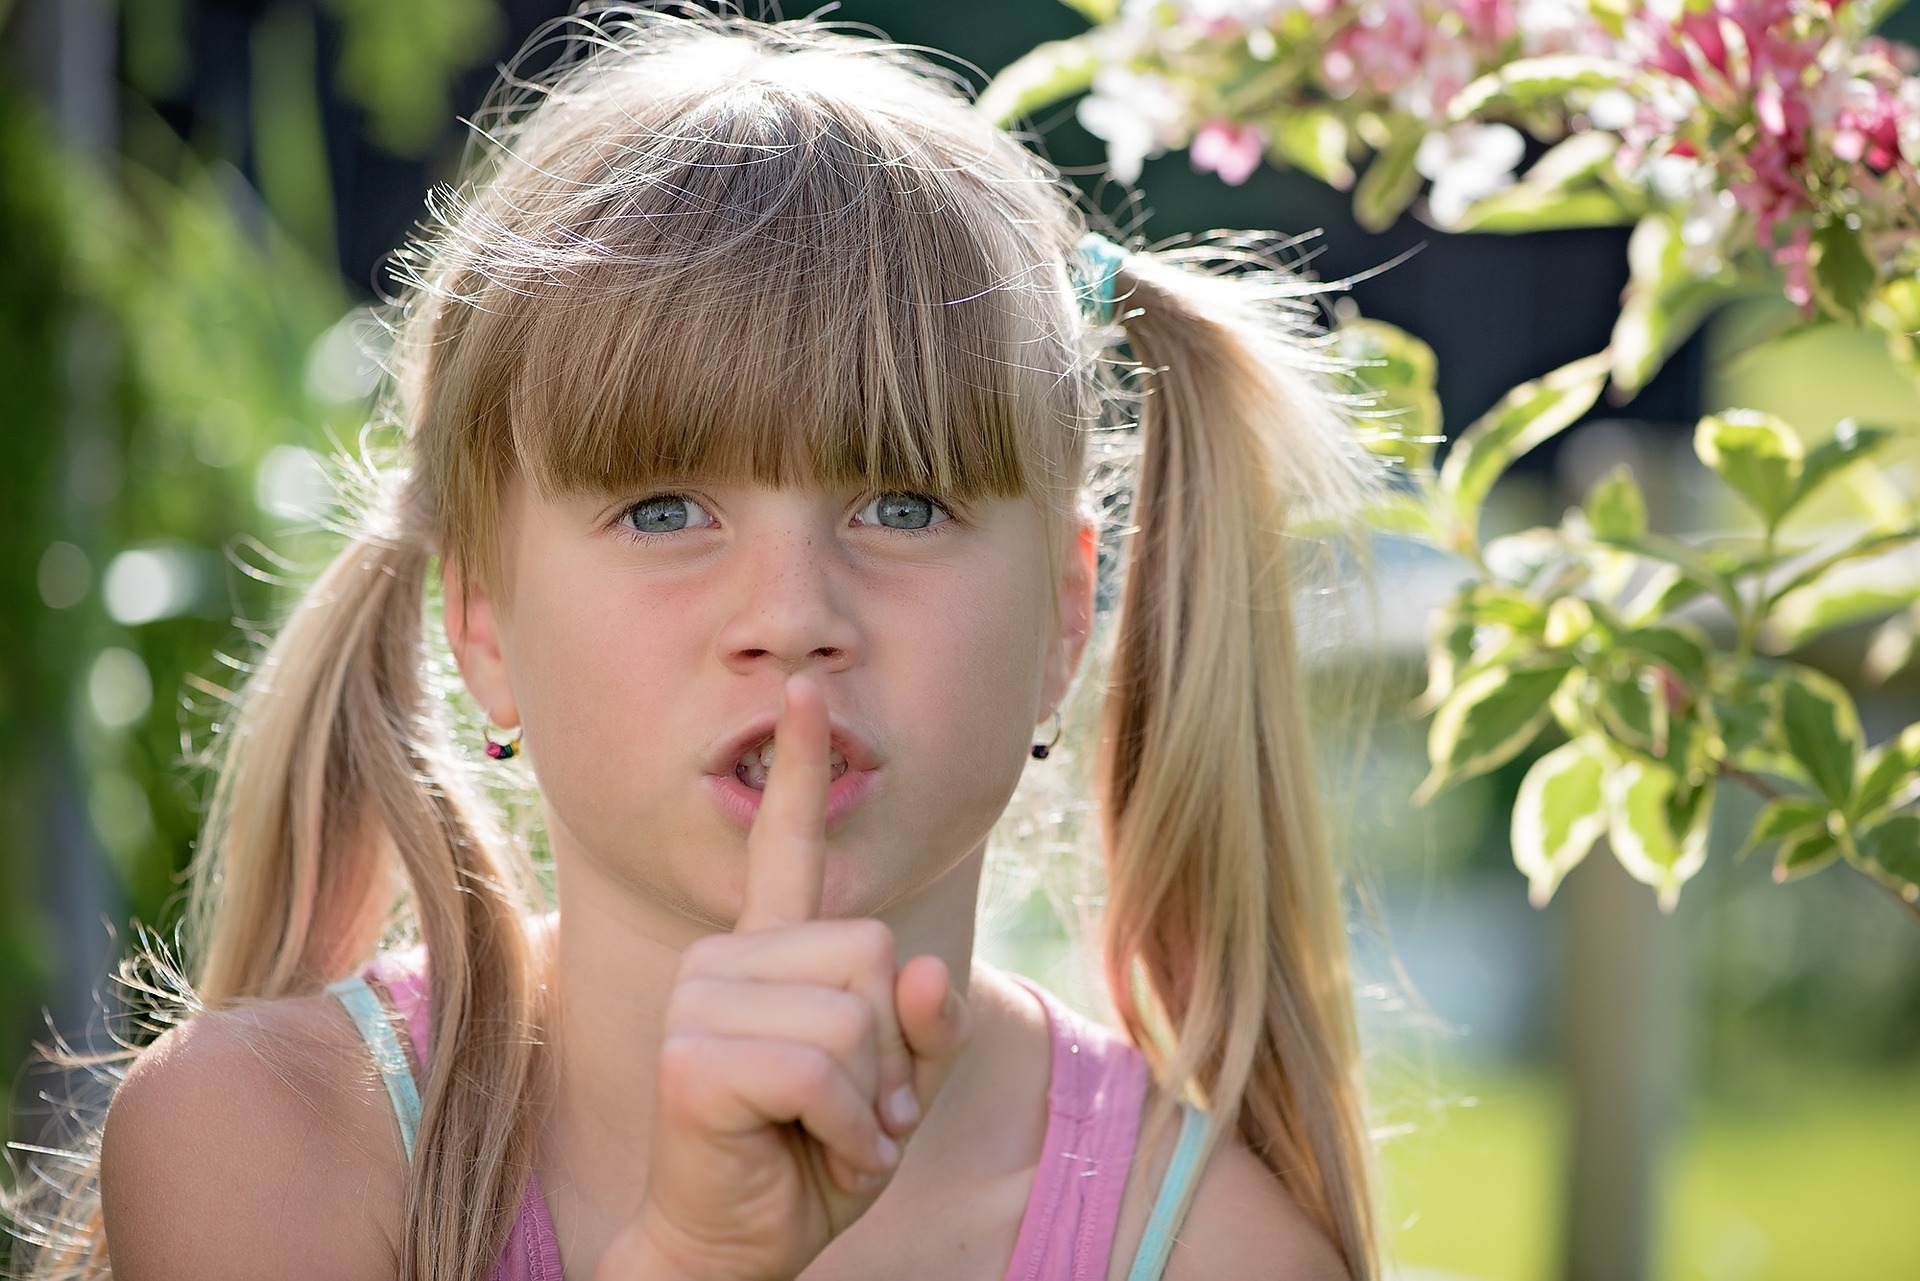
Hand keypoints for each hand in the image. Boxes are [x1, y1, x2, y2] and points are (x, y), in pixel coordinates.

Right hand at [600, 676, 971, 1280]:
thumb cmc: (813, 1161)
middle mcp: (729, 958)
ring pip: (853, 1014)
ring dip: (870, 1101)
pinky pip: (822, 1071)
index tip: (809, 694)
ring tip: (833, 1132)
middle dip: (890, 1048)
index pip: (788, 843)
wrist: (738, 1247)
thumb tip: (921, 971)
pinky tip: (819, 1154)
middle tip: (857, 1108)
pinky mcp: (692, 1055)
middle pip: (872, 950)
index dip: (800, 768)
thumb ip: (925, 1027)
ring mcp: (703, 1000)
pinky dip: (848, 1131)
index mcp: (773, 952)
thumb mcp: (897, 1089)